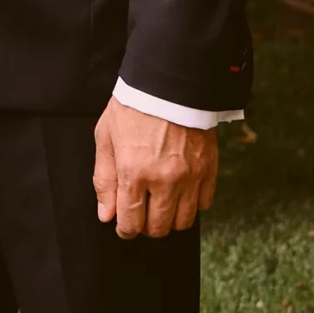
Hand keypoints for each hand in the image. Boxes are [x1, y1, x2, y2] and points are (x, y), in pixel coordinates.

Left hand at [92, 97, 218, 238]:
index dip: (125, 229)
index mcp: (134, 172)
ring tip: (160, 206)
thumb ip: (104, 179)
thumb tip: (106, 214)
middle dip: (146, 227)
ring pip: (183, 221)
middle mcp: (164, 180)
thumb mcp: (105, 138)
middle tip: (141, 215)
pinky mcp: (208, 169)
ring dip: (169, 220)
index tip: (124, 226)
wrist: (170, 83)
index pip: (131, 221)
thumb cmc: (133, 107)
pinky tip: (181, 194)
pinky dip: (193, 205)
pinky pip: (204, 204)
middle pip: (158, 227)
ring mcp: (190, 177)